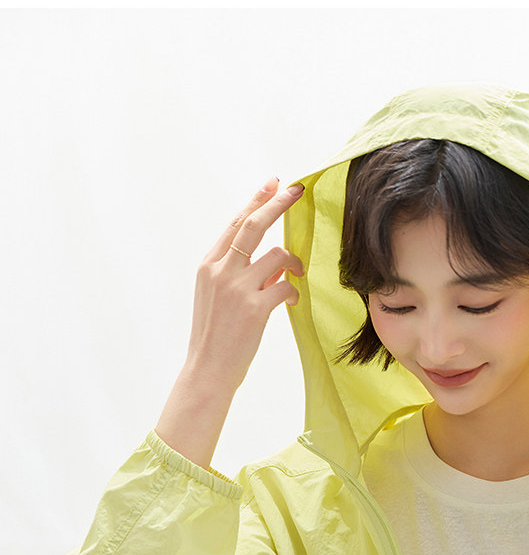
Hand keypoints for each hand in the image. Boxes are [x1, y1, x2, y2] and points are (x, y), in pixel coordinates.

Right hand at [183, 177, 305, 392]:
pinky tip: (290, 302)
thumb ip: (241, 276)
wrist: (207, 370)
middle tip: (296, 190)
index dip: (256, 200)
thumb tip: (274, 263)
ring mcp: (237, 289)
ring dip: (292, 262)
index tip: (273, 183)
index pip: (235, 224)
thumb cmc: (215, 337)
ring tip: (295, 274)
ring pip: (277, 255)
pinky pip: (286, 286)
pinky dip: (293, 291)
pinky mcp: (254, 309)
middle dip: (277, 203)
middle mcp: (220, 271)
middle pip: (253, 224)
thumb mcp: (219, 299)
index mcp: (208, 265)